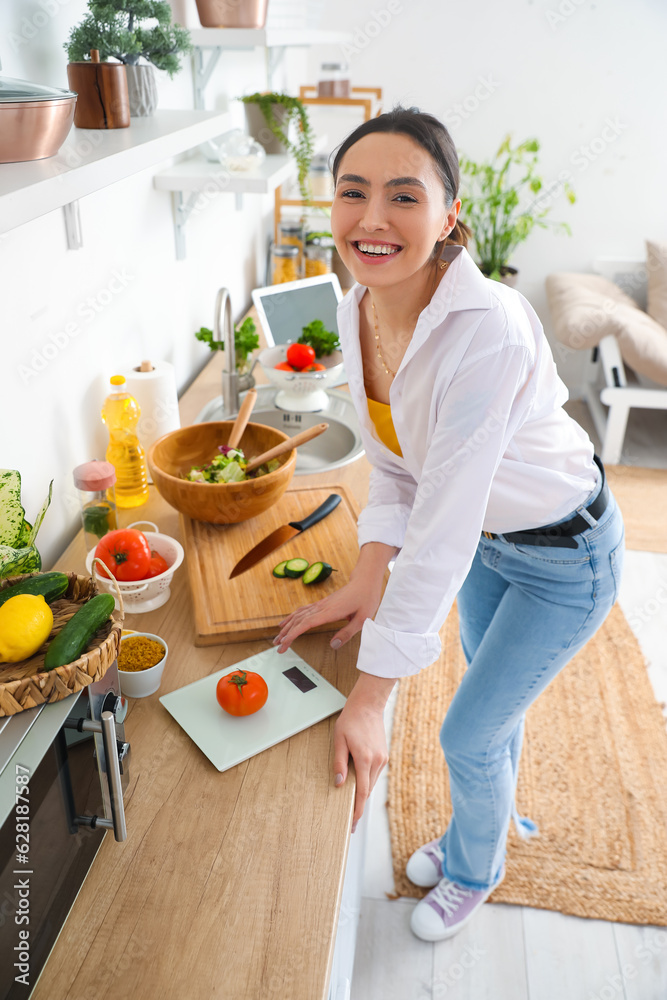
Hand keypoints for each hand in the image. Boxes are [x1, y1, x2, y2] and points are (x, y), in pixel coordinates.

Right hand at [273, 575, 382, 653]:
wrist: (365, 581)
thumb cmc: (366, 598)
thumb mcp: (362, 619)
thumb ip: (347, 633)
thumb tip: (333, 645)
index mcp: (330, 612)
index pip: (306, 624)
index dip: (293, 634)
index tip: (285, 644)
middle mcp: (322, 607)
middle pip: (298, 620)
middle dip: (286, 633)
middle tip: (277, 646)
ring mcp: (321, 604)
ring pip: (299, 614)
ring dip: (287, 625)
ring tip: (278, 636)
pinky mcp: (323, 603)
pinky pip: (304, 610)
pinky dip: (293, 617)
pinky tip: (288, 622)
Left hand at [333, 675, 392, 831]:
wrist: (368, 705)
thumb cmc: (351, 719)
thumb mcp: (339, 740)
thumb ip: (339, 763)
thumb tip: (339, 783)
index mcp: (365, 758)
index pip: (362, 791)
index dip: (357, 809)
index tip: (353, 822)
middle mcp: (377, 761)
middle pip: (367, 789)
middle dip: (359, 805)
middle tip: (350, 821)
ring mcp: (382, 758)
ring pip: (371, 782)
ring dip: (363, 793)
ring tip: (353, 805)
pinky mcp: (384, 755)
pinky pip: (374, 774)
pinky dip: (367, 781)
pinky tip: (359, 783)